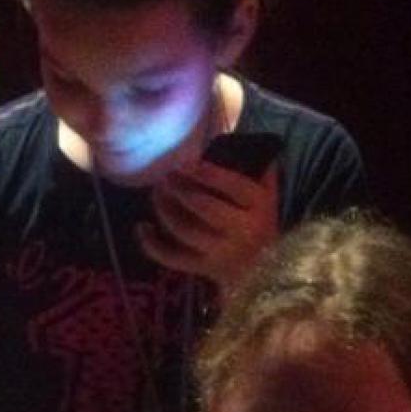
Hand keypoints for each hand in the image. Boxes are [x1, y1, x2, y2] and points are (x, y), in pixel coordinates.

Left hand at [139, 158, 278, 287]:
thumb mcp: (268, 195)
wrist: (265, 270)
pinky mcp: (204, 269)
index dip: (207, 174)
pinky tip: (142, 227)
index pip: (233, 186)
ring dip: (165, 209)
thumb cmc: (261, 223)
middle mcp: (242, 231)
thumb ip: (259, 170)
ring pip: (186, 230)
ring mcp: (221, 253)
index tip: (188, 163)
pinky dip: (152, 245)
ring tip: (156, 192)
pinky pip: (173, 258)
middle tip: (166, 176)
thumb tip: (244, 142)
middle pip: (205, 207)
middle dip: (181, 189)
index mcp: (258, 207)